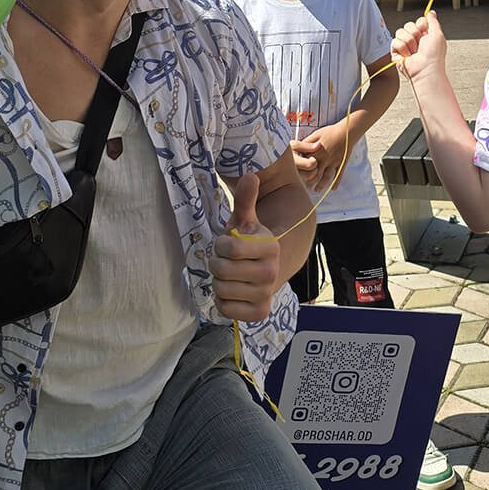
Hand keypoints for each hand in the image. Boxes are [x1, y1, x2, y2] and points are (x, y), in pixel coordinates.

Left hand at [211, 174, 280, 321]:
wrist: (263, 271)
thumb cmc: (248, 244)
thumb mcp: (244, 221)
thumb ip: (245, 200)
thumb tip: (249, 175)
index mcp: (271, 247)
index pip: (230, 248)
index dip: (221, 245)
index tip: (227, 244)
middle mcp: (272, 272)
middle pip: (222, 270)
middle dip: (217, 264)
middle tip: (225, 261)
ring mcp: (266, 294)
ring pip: (221, 290)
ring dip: (218, 282)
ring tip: (229, 276)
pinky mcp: (259, 313)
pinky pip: (226, 309)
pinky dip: (223, 301)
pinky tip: (232, 292)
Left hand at [293, 123, 349, 192]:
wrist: (347, 131)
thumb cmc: (330, 131)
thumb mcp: (316, 134)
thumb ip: (307, 143)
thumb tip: (299, 148)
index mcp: (317, 152)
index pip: (307, 165)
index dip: (303, 171)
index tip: (298, 177)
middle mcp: (325, 159)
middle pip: (316, 173)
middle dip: (310, 182)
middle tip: (305, 188)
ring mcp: (334, 162)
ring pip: (326, 177)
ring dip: (321, 185)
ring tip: (316, 191)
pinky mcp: (341, 163)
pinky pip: (338, 175)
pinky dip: (336, 182)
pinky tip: (333, 189)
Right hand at [391, 11, 447, 81]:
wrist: (426, 69)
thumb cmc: (434, 56)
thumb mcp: (438, 34)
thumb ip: (433, 21)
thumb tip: (431, 12)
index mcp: (425, 34)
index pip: (418, 21)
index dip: (421, 25)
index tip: (425, 31)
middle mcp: (415, 39)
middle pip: (408, 25)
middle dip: (414, 33)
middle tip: (420, 44)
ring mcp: (405, 45)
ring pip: (400, 32)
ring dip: (409, 42)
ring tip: (414, 51)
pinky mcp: (396, 52)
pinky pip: (395, 41)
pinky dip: (402, 48)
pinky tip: (408, 55)